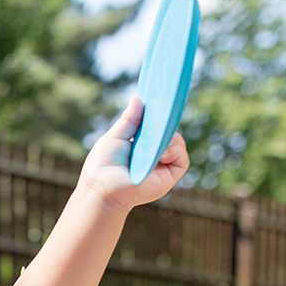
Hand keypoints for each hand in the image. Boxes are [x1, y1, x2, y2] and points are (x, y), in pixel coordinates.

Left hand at [80, 96, 189, 214]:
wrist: (104, 188)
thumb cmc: (103, 165)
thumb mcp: (115, 136)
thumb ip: (130, 119)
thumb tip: (138, 97)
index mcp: (138, 145)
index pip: (153, 127)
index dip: (157, 114)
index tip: (159, 98)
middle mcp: (151, 154)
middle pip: (167, 132)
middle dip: (165, 121)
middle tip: (162, 109)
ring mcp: (161, 165)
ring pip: (177, 142)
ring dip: (168, 137)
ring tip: (153, 141)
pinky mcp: (170, 176)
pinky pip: (182, 158)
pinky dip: (175, 151)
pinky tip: (161, 153)